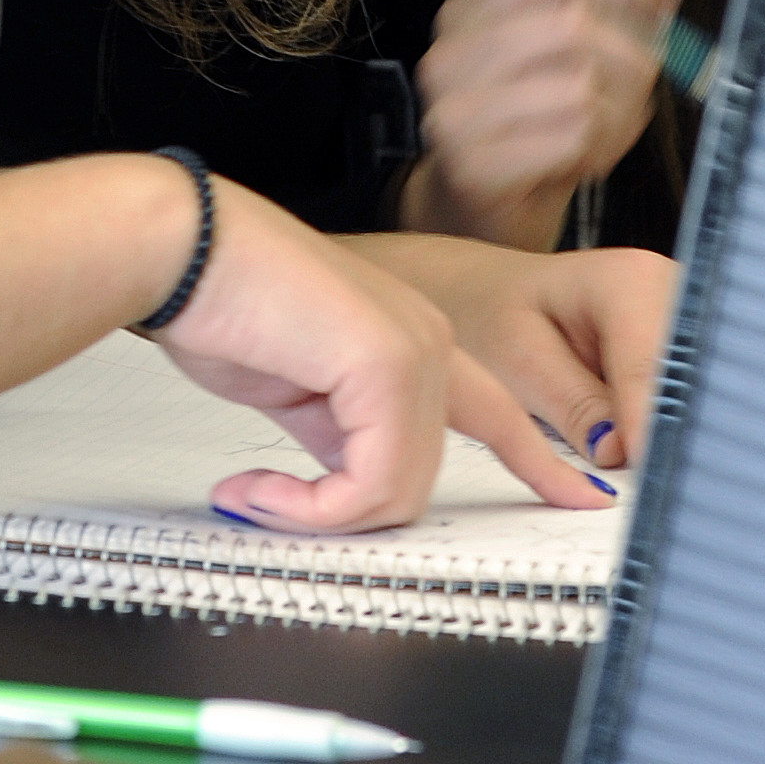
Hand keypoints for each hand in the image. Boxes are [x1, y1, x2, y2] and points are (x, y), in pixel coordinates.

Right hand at [155, 180, 616, 522]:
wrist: (185, 251)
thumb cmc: (226, 303)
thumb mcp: (301, 390)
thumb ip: (342, 433)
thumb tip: (348, 483)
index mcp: (413, 341)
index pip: (495, 414)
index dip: (537, 461)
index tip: (580, 496)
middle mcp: (427, 341)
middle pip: (418, 479)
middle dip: (346, 512)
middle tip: (273, 505)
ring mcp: (415, 349)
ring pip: (396, 490)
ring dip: (316, 512)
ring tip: (256, 489)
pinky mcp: (386, 364)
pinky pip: (368, 483)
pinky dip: (309, 506)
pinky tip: (258, 486)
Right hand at [403, 0, 681, 248]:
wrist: (478, 213)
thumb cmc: (527, 127)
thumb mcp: (556, 57)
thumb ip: (598, 13)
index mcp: (469, 9)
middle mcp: (451, 52)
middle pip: (573, 20)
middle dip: (632, 51)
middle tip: (646, 77)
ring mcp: (454, 111)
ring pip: (580, 83)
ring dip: (619, 110)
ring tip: (608, 127)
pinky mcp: (472, 167)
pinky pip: (572, 137)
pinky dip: (599, 148)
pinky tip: (585, 158)